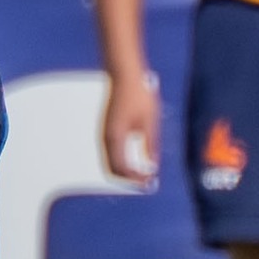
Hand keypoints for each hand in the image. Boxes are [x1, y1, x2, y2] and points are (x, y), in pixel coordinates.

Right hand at [102, 70, 160, 185]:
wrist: (124, 77)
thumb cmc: (138, 95)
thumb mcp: (150, 122)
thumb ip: (151, 145)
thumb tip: (153, 165)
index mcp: (116, 137)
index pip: (123, 168)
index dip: (136, 179)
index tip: (149, 181)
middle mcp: (107, 139)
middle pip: (113, 171)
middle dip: (128, 180)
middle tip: (145, 181)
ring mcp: (105, 135)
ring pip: (110, 164)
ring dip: (124, 173)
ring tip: (142, 174)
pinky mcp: (107, 132)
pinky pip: (110, 155)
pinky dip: (121, 164)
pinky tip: (135, 162)